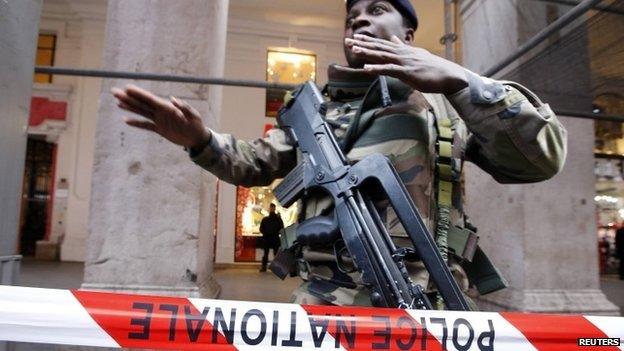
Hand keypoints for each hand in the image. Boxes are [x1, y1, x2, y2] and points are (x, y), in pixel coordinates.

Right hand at [111, 85, 210, 149]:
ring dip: (129, 107)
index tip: (127, 88)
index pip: (150, 99)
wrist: (198, 137)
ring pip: (141, 112)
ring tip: (117, 102)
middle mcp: (160, 112)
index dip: (138, 94)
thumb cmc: (197, 124)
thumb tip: (172, 99)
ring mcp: (159, 120)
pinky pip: (145, 126)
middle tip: (114, 92)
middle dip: (128, 97)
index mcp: (167, 107)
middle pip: (141, 103)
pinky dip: (136, 123)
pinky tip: (126, 120)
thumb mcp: (193, 115)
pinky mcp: (160, 129)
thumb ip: (183, 107)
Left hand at [345, 34, 467, 94]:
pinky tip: (367, 67)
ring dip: (367, 52)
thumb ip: (403, 47)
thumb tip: (394, 39)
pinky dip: (377, 68)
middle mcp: (402, 54)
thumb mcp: (416, 54)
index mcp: (403, 51)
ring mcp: (404, 62)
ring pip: (382, 56)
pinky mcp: (407, 73)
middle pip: (379, 47)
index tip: (355, 37)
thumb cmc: (432, 68)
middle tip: (348, 41)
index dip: (368, 41)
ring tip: (354, 50)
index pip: (382, 44)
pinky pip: (389, 70)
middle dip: (363, 44)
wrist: (448, 76)